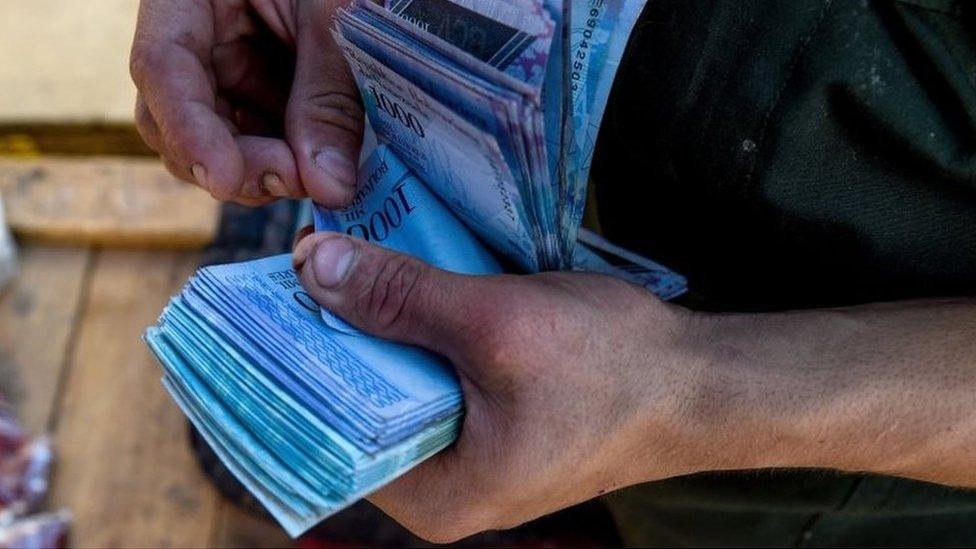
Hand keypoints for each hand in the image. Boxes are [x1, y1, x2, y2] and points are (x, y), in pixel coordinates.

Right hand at [130, 0, 362, 206]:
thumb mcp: (335, 16)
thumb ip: (328, 96)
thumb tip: (329, 186)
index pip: (162, 68)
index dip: (190, 131)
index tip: (224, 177)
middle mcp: (197, 40)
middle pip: (179, 120)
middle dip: (232, 163)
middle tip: (292, 182)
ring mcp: (228, 69)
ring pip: (220, 143)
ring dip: (262, 171)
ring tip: (315, 177)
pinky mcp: (263, 91)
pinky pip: (261, 140)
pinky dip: (288, 161)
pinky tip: (321, 165)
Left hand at [292, 231, 711, 541]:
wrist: (704, 383)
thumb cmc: (613, 367)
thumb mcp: (495, 323)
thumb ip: (400, 297)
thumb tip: (310, 265)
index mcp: (434, 496)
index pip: (327, 435)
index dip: (291, 368)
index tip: (261, 309)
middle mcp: (444, 487)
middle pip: (358, 407)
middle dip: (334, 339)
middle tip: (300, 273)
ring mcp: (472, 458)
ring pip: (396, 387)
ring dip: (378, 329)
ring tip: (341, 271)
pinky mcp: (494, 426)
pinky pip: (434, 380)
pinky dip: (418, 335)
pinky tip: (403, 289)